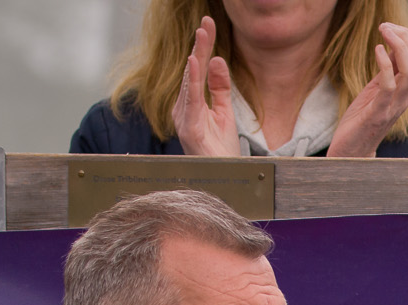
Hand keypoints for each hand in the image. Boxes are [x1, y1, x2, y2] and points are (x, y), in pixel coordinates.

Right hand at [173, 16, 241, 156]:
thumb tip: (217, 59)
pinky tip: (195, 62)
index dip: (202, 46)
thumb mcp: (224, 112)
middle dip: (199, 46)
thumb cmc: (221, 149)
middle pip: (192, 71)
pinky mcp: (190, 129)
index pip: (196, 70)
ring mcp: (184, 119)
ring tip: (202, 35)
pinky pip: (191, 100)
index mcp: (190, 104)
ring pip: (190, 82)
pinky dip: (193, 81)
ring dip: (196, 57)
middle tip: (206, 22)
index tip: (208, 24)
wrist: (224, 177)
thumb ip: (220, 87)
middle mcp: (183, 109)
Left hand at [328, 23, 407, 158]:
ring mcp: (394, 106)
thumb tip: (392, 46)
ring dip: (399, 47)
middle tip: (385, 26)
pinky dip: (384, 64)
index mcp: (406, 90)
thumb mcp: (376, 89)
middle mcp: (405, 98)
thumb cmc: (362, 119)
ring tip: (384, 32)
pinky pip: (389, 86)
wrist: (352, 151)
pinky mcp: (378, 113)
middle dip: (405, 37)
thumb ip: (387, 72)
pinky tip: (377, 50)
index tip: (389, 27)